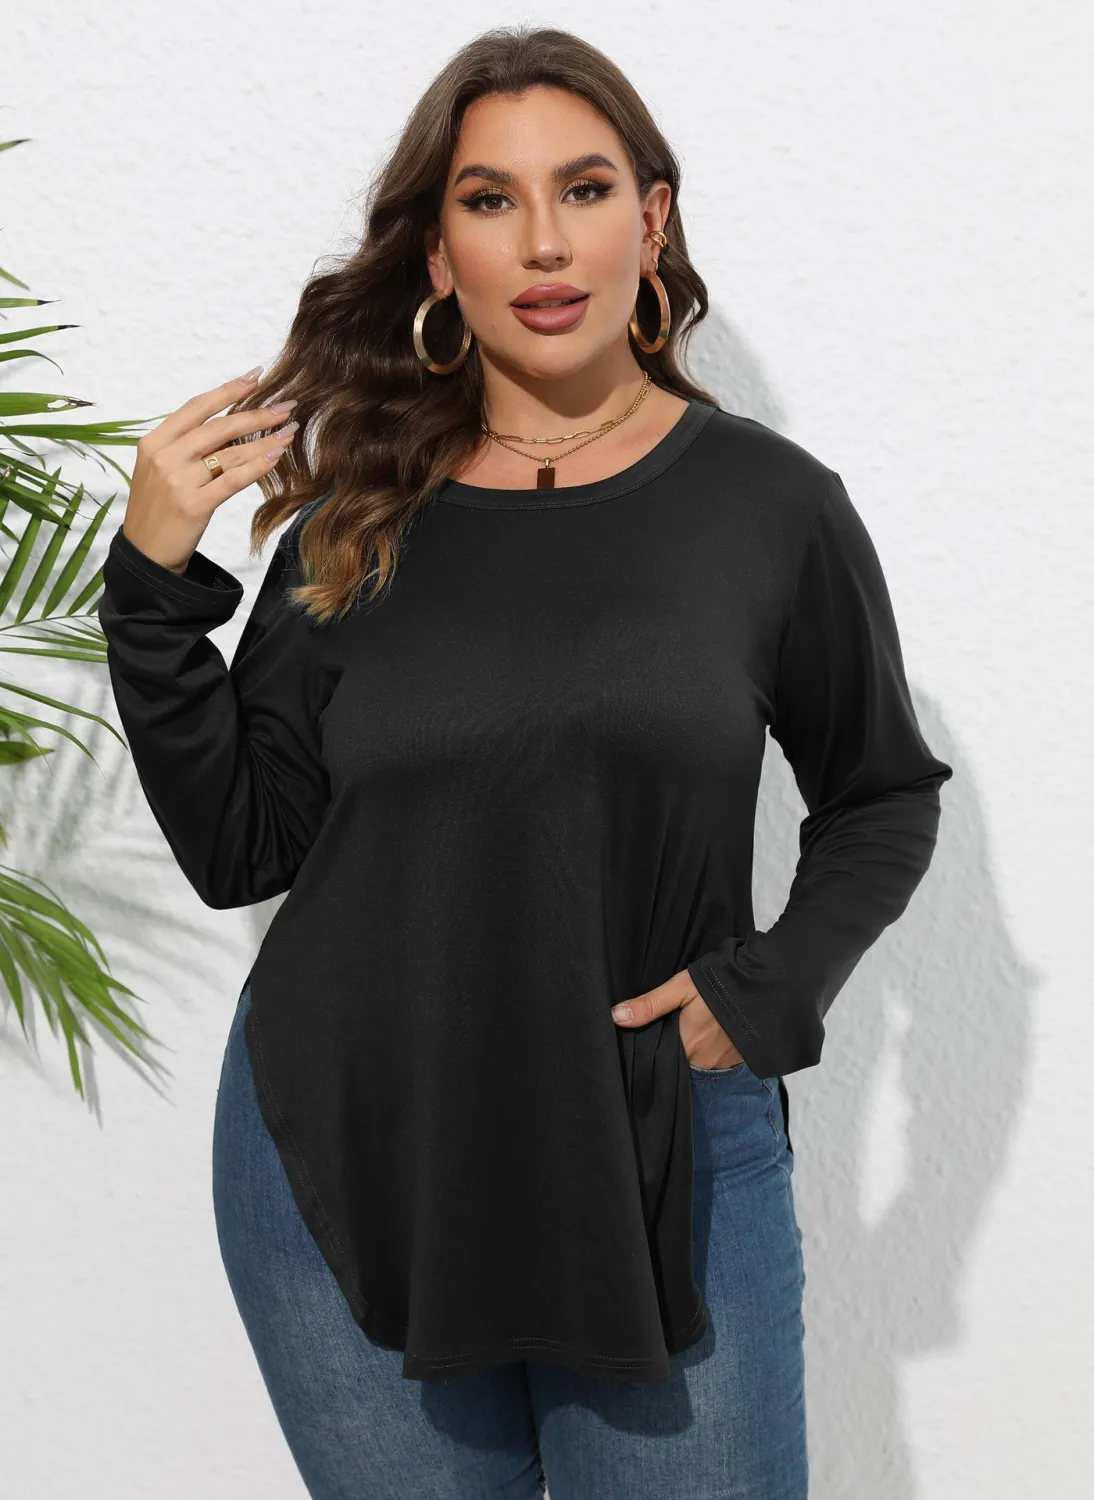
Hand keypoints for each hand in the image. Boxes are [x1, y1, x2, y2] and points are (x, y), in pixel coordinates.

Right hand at [121, 367, 299, 574]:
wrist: (145, 553)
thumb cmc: (157, 509)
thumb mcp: (160, 469)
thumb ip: (187, 446)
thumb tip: (231, 424)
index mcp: (154, 442)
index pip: (197, 407)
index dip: (228, 390)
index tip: (255, 376)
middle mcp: (165, 457)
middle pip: (219, 427)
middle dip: (257, 413)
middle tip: (286, 407)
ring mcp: (178, 480)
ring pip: (230, 453)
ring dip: (265, 440)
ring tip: (289, 432)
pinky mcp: (194, 505)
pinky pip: (233, 480)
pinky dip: (256, 467)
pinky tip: (275, 457)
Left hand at [611, 969, 744, 1069]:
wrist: (766, 985)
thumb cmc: (721, 983)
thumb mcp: (681, 987)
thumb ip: (650, 1004)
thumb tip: (616, 1016)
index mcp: (686, 1046)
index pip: (659, 1059)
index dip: (653, 1050)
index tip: (648, 1038)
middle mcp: (703, 1062)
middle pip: (678, 1061)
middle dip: (672, 1049)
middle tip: (671, 1028)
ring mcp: (723, 1064)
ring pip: (697, 1062)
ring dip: (692, 1050)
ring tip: (691, 1028)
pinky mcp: (738, 1060)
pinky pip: (715, 1061)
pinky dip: (709, 1050)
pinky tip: (709, 1032)